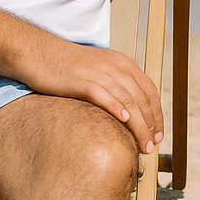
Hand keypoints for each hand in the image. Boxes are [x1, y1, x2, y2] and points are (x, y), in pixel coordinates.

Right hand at [28, 41, 164, 154]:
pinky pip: (103, 95)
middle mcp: (115, 66)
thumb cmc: (69, 67)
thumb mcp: (101, 71)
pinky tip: (124, 121)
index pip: (149, 90)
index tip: (158, 134)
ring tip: (143, 144)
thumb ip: (117, 86)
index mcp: (123, 63)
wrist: (40, 53)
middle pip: (141, 98)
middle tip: (152, 145)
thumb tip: (131, 114)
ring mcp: (98, 72)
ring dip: (139, 124)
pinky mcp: (81, 80)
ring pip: (127, 100)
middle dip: (150, 124)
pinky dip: (116, 108)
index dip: (157, 114)